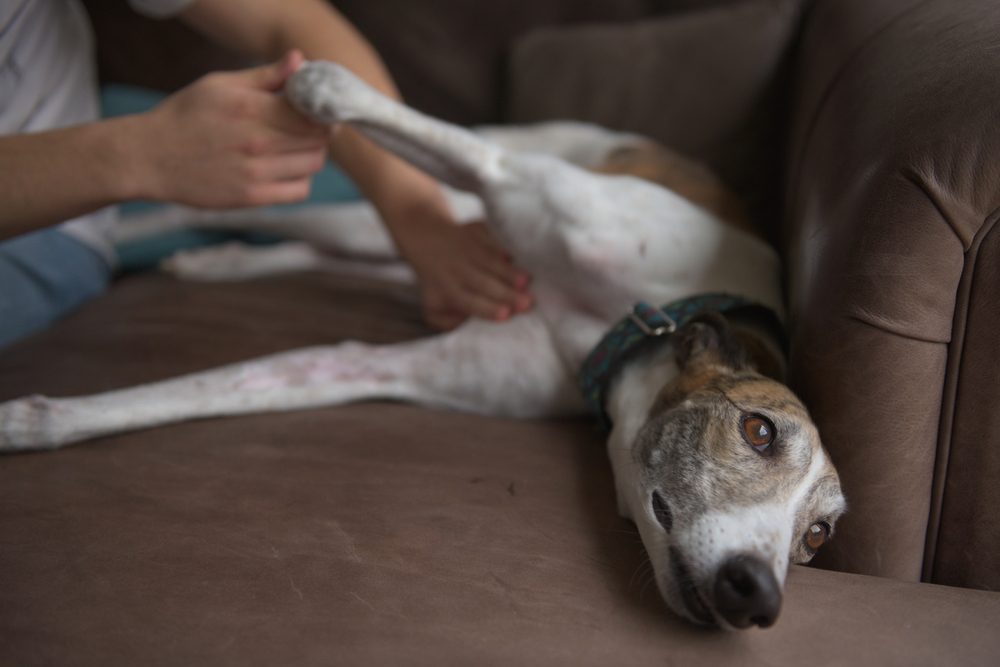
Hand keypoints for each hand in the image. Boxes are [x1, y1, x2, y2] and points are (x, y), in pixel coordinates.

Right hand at [136, 50, 328, 207]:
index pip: (311, 112)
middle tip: (308, 128)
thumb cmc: (185, 116)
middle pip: (317, 139)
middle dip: (319, 132)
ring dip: (312, 155)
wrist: (149, 157)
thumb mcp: (219, 85)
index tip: (316, 109)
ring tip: (296, 148)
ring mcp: (255, 172)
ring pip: (312, 164)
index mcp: (250, 108)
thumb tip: (299, 61)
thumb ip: (264, 76)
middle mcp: (256, 141)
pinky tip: (286, 169)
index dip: (321, 110)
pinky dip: (301, 180)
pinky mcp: (252, 197)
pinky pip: (299, 190)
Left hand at [388, 208, 532, 330]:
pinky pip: (490, 238)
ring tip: (527, 281)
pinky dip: (501, 246)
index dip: (488, 308)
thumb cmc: (439, 280)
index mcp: (449, 290)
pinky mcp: (476, 230)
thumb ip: (448, 322)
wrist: (427, 236)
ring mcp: (467, 248)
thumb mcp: (433, 306)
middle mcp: (457, 269)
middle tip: (529, 303)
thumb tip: (467, 323)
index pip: (469, 302)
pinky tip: (513, 256)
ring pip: (490, 262)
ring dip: (509, 272)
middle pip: (484, 284)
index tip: (506, 315)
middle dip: (506, 294)